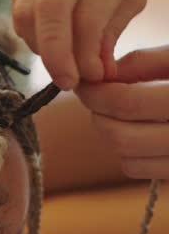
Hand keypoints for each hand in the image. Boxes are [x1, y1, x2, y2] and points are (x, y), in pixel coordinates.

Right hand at [11, 0, 145, 89]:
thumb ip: (113, 29)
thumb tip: (97, 73)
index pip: (90, 18)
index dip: (88, 56)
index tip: (93, 75)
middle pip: (52, 11)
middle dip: (56, 55)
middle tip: (66, 82)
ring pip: (28, 13)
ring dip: (41, 47)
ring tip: (59, 59)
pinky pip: (18, 8)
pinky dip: (30, 33)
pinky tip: (47, 39)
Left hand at [77, 47, 168, 178]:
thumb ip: (147, 62)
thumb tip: (103, 76)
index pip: (127, 103)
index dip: (96, 92)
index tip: (86, 82)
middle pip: (120, 137)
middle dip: (99, 115)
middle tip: (97, 97)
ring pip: (127, 159)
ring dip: (112, 135)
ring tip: (119, 113)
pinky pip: (141, 171)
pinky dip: (130, 153)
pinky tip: (141, 131)